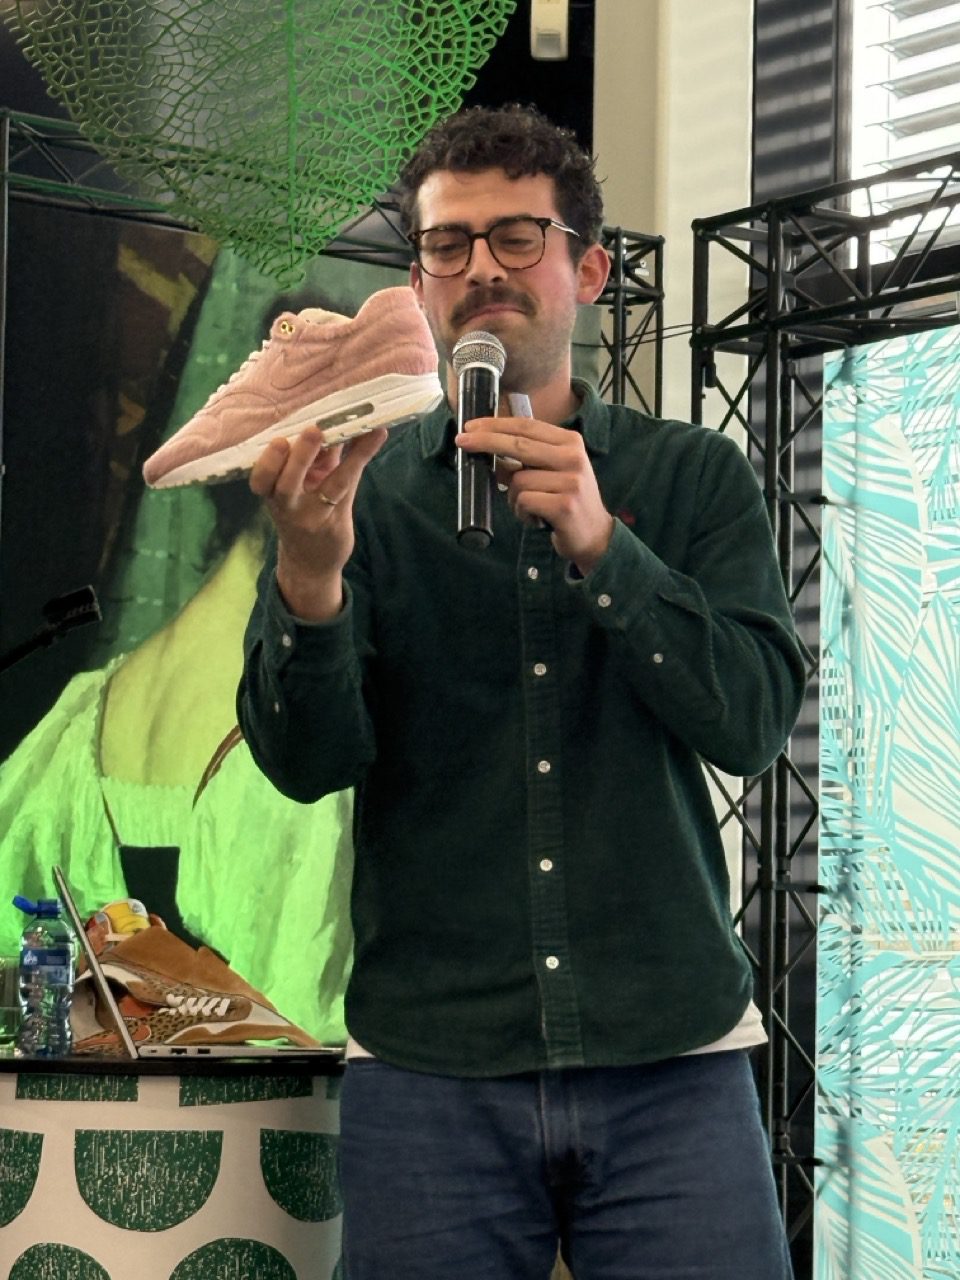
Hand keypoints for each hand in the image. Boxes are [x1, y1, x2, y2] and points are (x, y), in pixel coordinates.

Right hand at [250, 425, 387, 619]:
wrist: (311, 563)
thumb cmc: (304, 513)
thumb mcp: (301, 483)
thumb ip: (313, 454)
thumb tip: (327, 411)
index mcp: (271, 492)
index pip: (261, 478)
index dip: (266, 462)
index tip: (277, 438)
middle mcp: (288, 505)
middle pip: (285, 484)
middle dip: (297, 458)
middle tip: (313, 430)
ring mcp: (314, 515)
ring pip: (328, 487)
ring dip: (347, 458)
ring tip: (359, 430)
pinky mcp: (338, 520)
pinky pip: (351, 484)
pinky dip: (363, 456)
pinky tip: (377, 435)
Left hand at [456, 416, 613, 572]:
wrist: (595, 535)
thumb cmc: (566, 500)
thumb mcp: (552, 471)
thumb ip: (527, 457)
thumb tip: (486, 448)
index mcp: (570, 442)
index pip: (526, 426)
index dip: (495, 424)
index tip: (470, 425)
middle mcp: (573, 457)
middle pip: (518, 444)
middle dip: (485, 441)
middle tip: (461, 441)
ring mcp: (570, 481)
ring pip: (517, 480)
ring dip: (513, 498)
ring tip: (529, 508)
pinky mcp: (564, 506)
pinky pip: (524, 501)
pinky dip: (522, 512)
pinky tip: (536, 519)